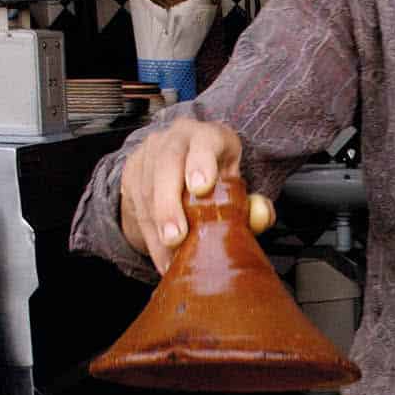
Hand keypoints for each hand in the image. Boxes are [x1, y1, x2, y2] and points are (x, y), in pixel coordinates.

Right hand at [120, 118, 274, 272]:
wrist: (183, 160)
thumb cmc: (216, 172)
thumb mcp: (236, 180)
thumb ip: (253, 202)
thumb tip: (262, 217)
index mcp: (208, 135)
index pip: (205, 141)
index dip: (202, 162)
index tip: (201, 187)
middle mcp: (175, 139)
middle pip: (167, 165)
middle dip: (169, 204)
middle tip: (176, 237)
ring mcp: (149, 154)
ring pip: (147, 190)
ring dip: (157, 228)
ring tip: (171, 258)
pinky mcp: (131, 174)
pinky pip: (136, 207)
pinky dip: (150, 237)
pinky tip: (162, 259)